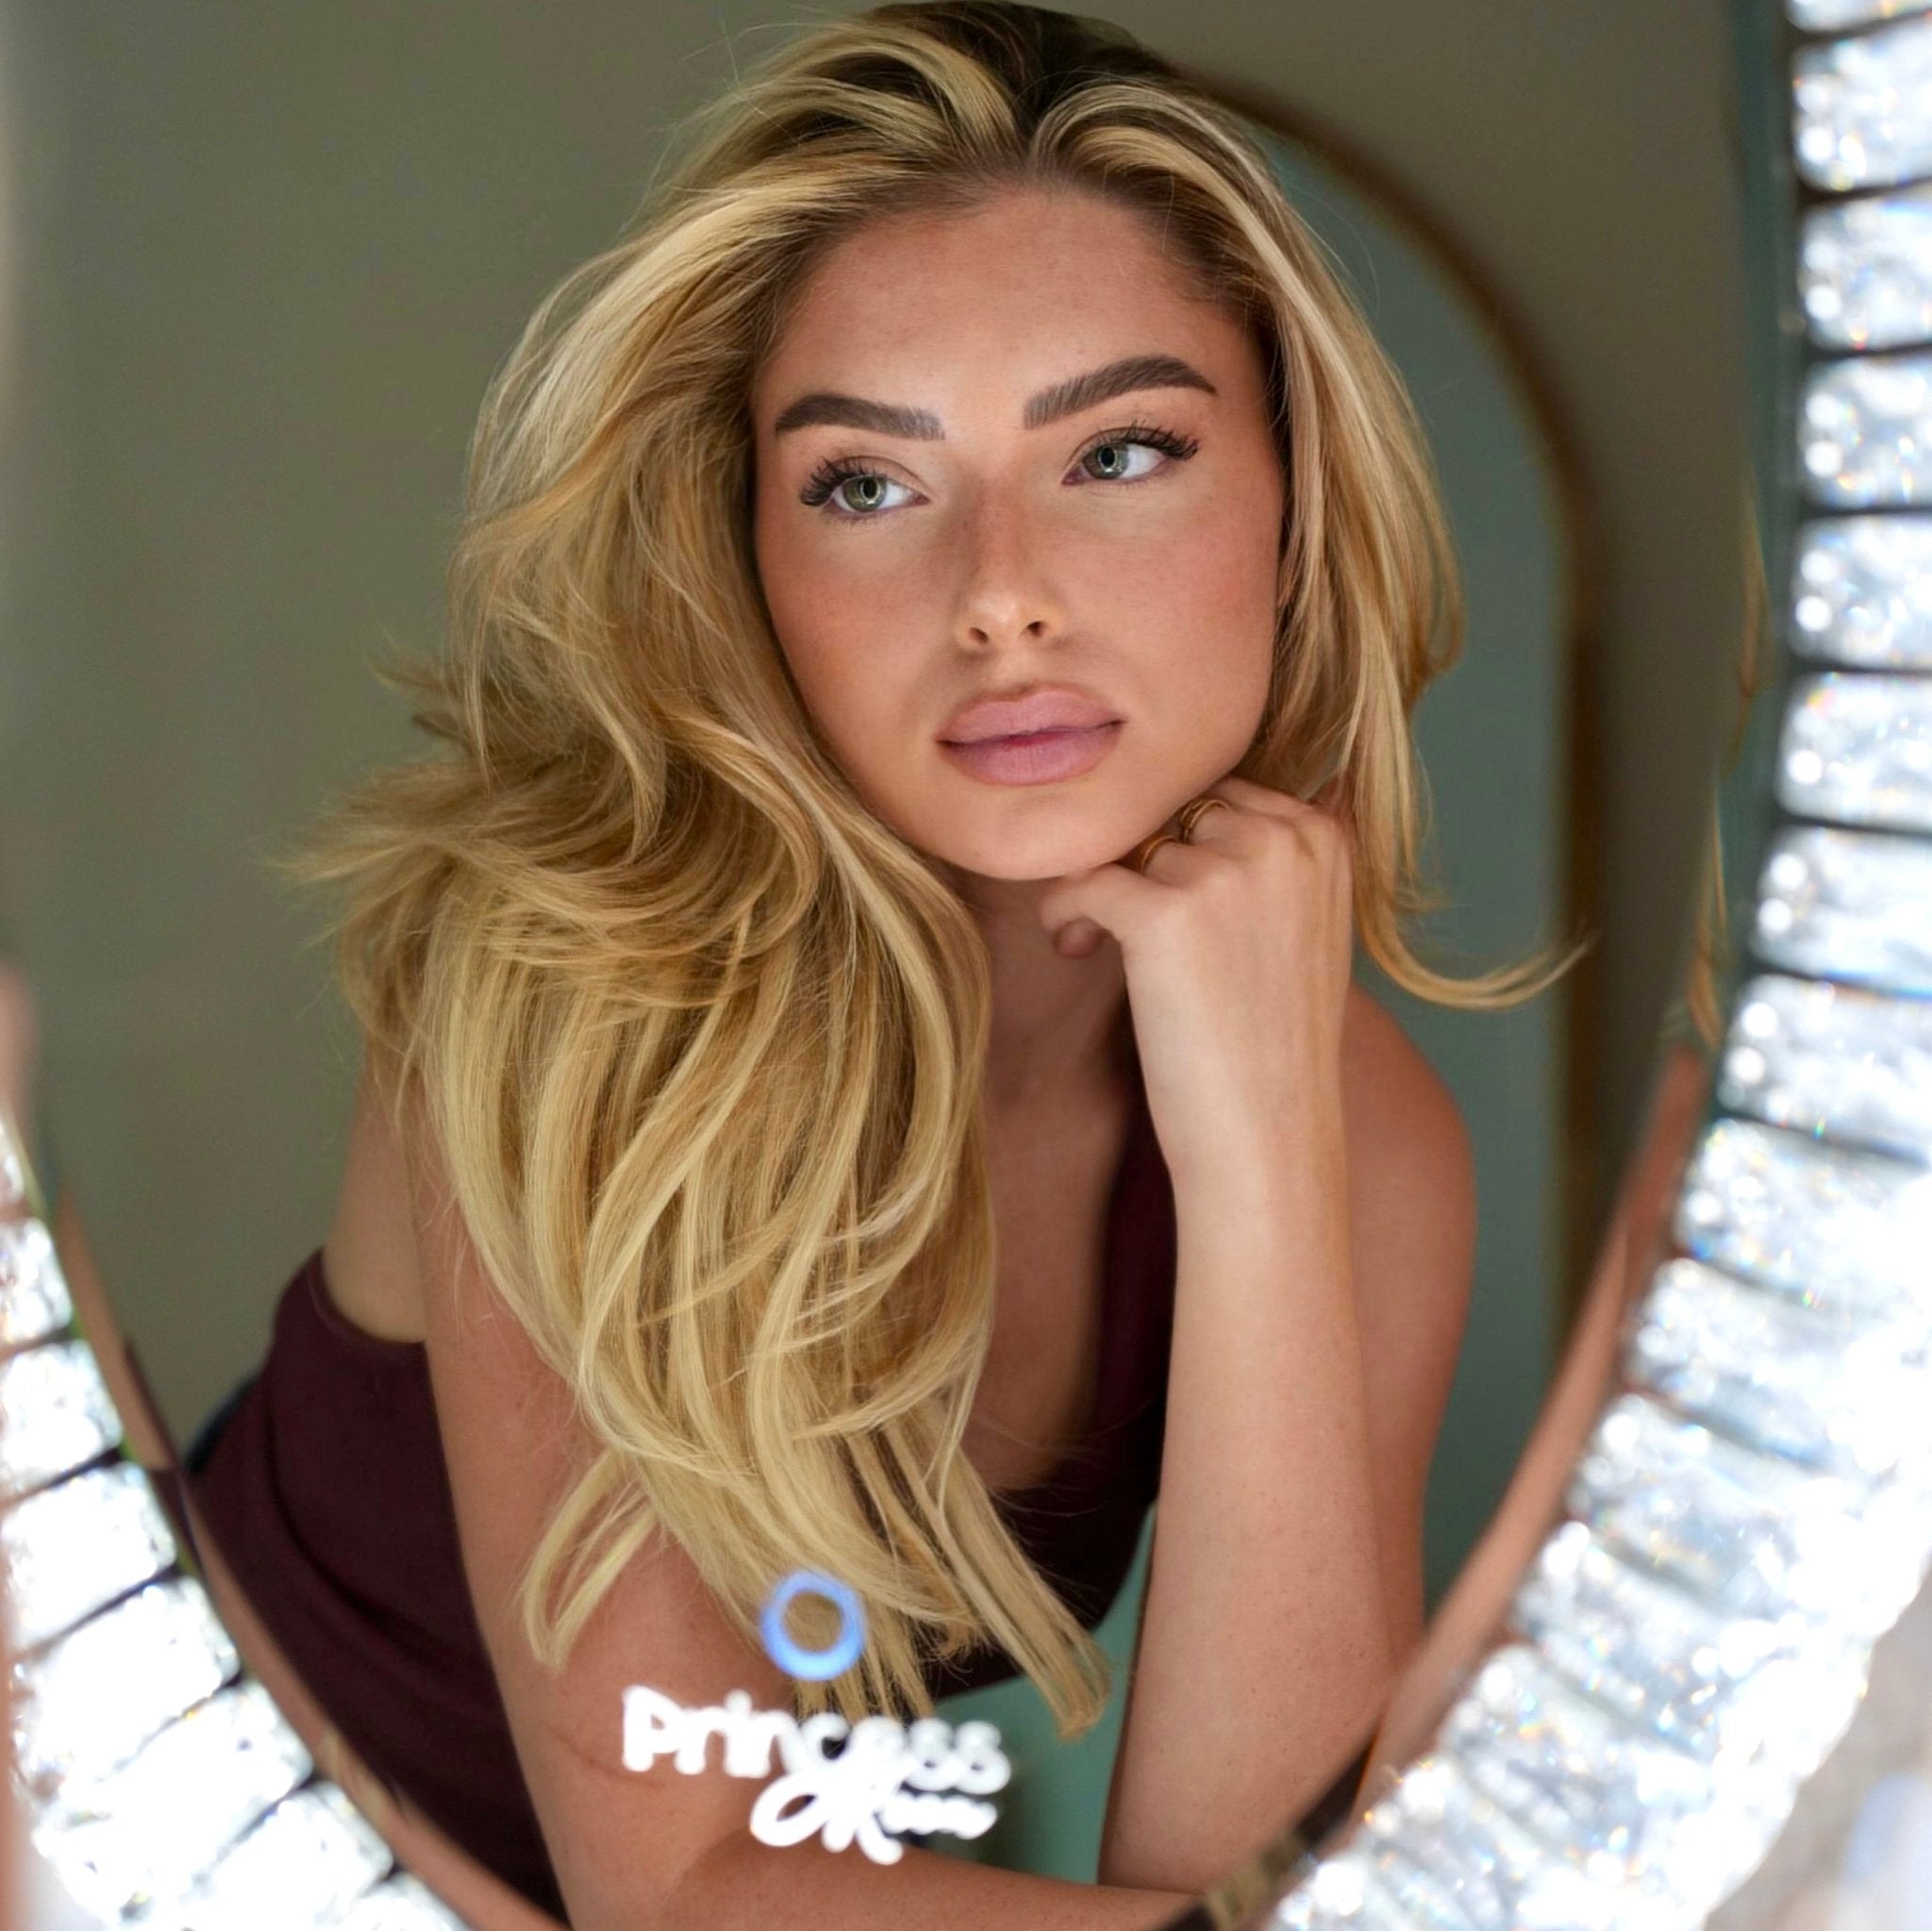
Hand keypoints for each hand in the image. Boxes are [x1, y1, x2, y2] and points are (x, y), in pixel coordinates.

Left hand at [1037, 775, 1353, 1199]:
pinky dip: (1063, 911)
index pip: (1224, 791)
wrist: (1268, 1138)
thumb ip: (1273, 860)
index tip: (1162, 892)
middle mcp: (1281, 841)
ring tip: (1105, 950)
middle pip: (1171, 811)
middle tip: (1120, 919)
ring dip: (1101, 891)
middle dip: (1138, 858)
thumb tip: (1209, 805)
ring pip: (1126, 846)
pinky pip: (1082, 880)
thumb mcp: (1307, 929)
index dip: (1179, 839)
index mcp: (1324, 836)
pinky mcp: (1163, 916)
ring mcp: (1224, 875)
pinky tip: (1072, 946)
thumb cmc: (1275, 1044)